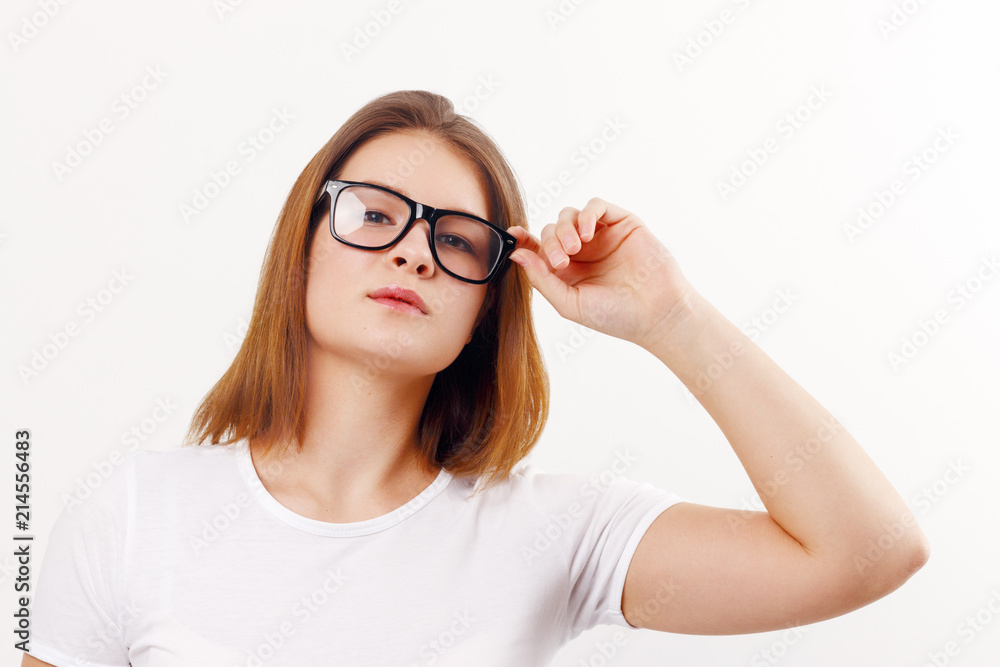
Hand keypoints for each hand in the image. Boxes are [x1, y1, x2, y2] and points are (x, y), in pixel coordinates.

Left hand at [508, 197, 698, 349]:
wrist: (657, 314)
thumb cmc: (615, 316)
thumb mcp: (569, 303)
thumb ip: (541, 279)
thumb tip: (515, 254)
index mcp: (567, 271)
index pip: (538, 248)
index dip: (524, 239)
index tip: (512, 235)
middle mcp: (582, 252)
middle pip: (551, 230)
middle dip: (549, 242)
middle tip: (561, 260)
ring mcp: (601, 236)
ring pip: (569, 215)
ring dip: (564, 228)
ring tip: (574, 248)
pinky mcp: (621, 223)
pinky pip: (595, 206)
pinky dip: (586, 214)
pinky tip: (586, 233)